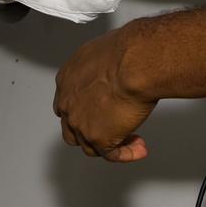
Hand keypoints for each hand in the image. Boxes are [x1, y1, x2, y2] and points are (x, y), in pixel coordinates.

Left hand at [54, 27, 155, 161]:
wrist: (133, 64)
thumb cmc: (124, 52)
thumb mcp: (104, 52)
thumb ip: (102, 67)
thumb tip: (114, 70)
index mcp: (67, 80)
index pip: (69, 103)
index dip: (84, 110)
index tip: (101, 110)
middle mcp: (68, 103)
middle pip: (73, 128)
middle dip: (92, 131)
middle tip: (113, 128)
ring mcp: (80, 123)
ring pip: (90, 145)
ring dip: (111, 144)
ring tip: (132, 139)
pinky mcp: (98, 138)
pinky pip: (111, 154)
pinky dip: (126, 154)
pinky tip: (138, 149)